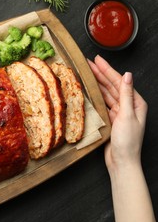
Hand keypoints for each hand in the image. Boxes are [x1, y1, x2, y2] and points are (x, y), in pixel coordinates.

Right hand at [88, 55, 147, 172]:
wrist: (121, 161)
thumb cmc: (127, 141)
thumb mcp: (127, 116)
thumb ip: (126, 95)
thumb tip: (128, 75)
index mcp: (136, 103)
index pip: (119, 82)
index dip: (107, 70)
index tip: (97, 60)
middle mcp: (128, 105)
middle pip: (112, 85)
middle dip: (100, 73)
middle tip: (88, 62)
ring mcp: (118, 112)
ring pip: (106, 93)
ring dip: (96, 82)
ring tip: (86, 72)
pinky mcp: (110, 118)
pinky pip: (102, 102)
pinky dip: (95, 95)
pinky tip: (89, 89)